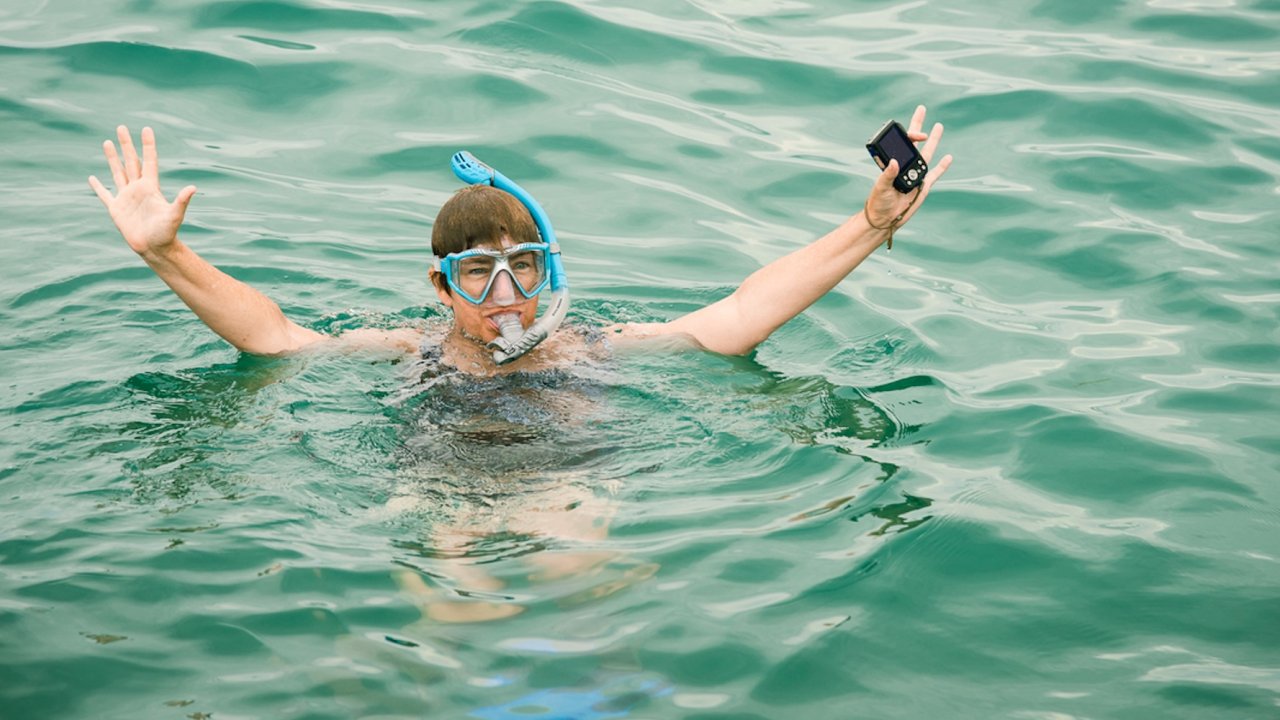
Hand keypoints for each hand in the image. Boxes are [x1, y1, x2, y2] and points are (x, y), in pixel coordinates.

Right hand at [89, 126, 196, 256]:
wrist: (154, 248)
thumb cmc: (166, 233)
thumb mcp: (174, 215)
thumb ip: (182, 201)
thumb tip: (193, 187)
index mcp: (151, 187)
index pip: (148, 160)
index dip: (147, 145)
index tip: (146, 128)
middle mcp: (138, 189)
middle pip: (131, 161)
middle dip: (126, 145)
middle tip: (121, 126)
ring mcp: (126, 198)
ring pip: (117, 172)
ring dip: (113, 158)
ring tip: (107, 142)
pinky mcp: (116, 209)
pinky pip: (104, 194)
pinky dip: (98, 187)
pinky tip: (92, 178)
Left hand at [863, 105, 952, 231]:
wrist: (886, 219)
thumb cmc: (878, 203)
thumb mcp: (880, 188)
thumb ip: (887, 175)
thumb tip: (894, 162)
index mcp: (893, 163)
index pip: (903, 143)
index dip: (911, 135)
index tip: (919, 134)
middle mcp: (905, 165)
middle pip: (914, 141)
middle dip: (918, 125)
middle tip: (921, 108)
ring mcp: (916, 174)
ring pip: (928, 153)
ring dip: (934, 140)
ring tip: (938, 125)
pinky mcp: (924, 185)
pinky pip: (935, 173)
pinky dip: (943, 166)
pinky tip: (949, 157)